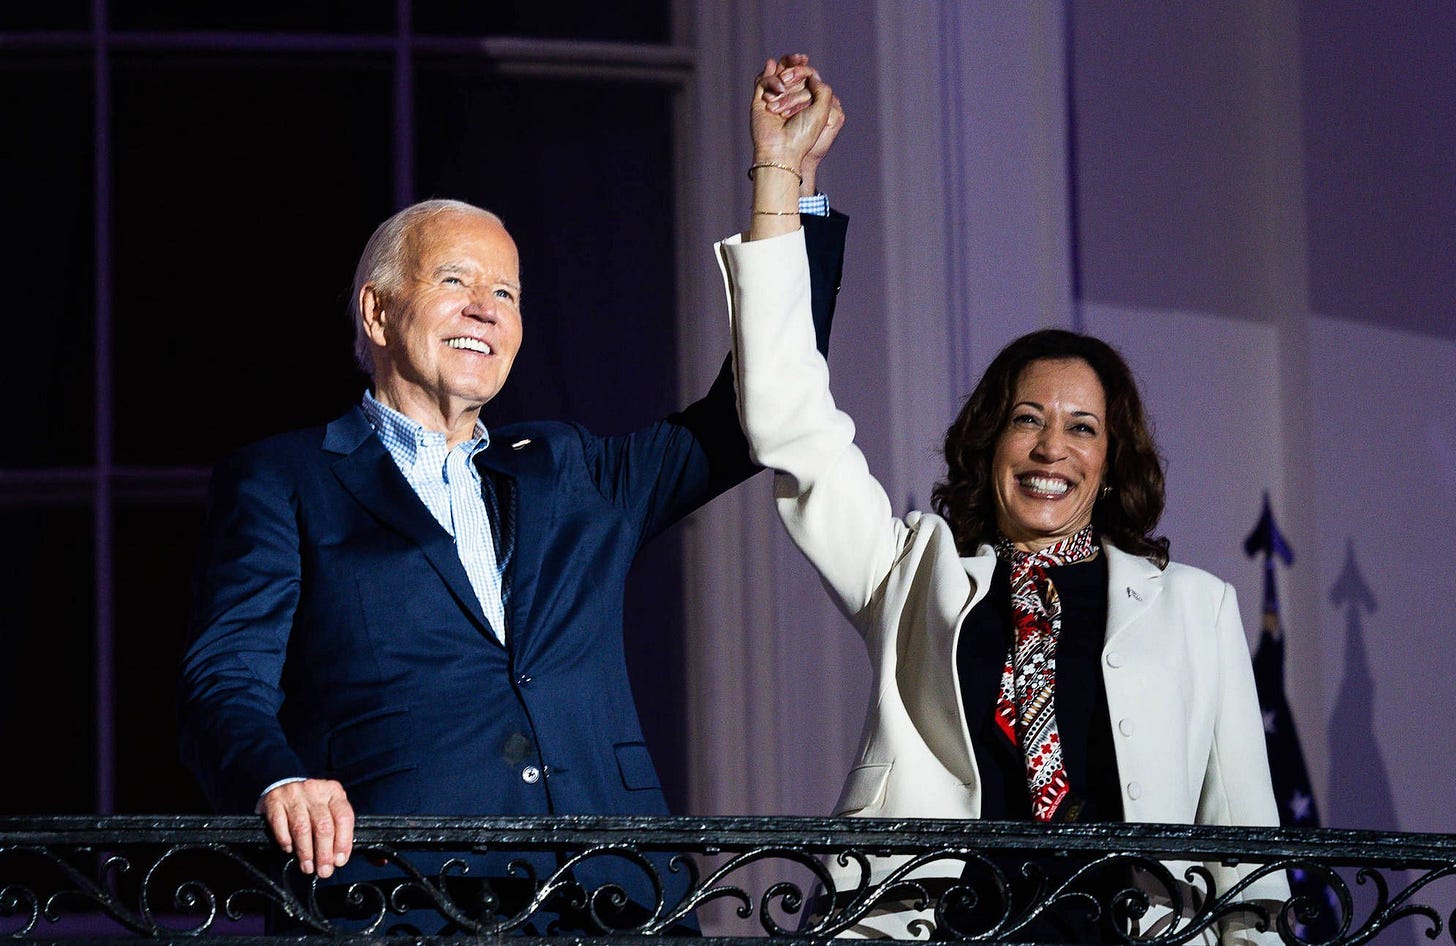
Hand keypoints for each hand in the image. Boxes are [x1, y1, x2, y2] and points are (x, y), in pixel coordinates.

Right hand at [260, 778, 353, 877]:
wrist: (284, 784)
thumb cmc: (310, 804)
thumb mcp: (328, 808)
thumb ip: (336, 827)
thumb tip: (337, 858)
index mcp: (334, 791)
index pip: (344, 817)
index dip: (343, 842)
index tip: (339, 861)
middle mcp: (315, 790)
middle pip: (323, 825)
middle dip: (324, 853)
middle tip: (323, 870)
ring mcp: (294, 794)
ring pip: (302, 828)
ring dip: (305, 852)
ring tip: (307, 866)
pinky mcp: (274, 800)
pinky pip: (280, 825)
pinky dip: (286, 841)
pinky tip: (289, 849)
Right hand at [760, 54, 844, 195]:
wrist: (781, 149)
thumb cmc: (803, 134)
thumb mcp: (822, 111)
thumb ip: (823, 89)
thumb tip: (812, 74)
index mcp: (807, 102)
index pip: (807, 76)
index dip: (806, 70)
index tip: (808, 73)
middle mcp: (791, 99)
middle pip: (793, 72)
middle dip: (795, 69)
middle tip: (791, 77)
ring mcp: (774, 99)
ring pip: (779, 74)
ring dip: (784, 75)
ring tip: (783, 88)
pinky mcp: (759, 101)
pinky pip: (763, 80)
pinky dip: (771, 80)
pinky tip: (777, 90)